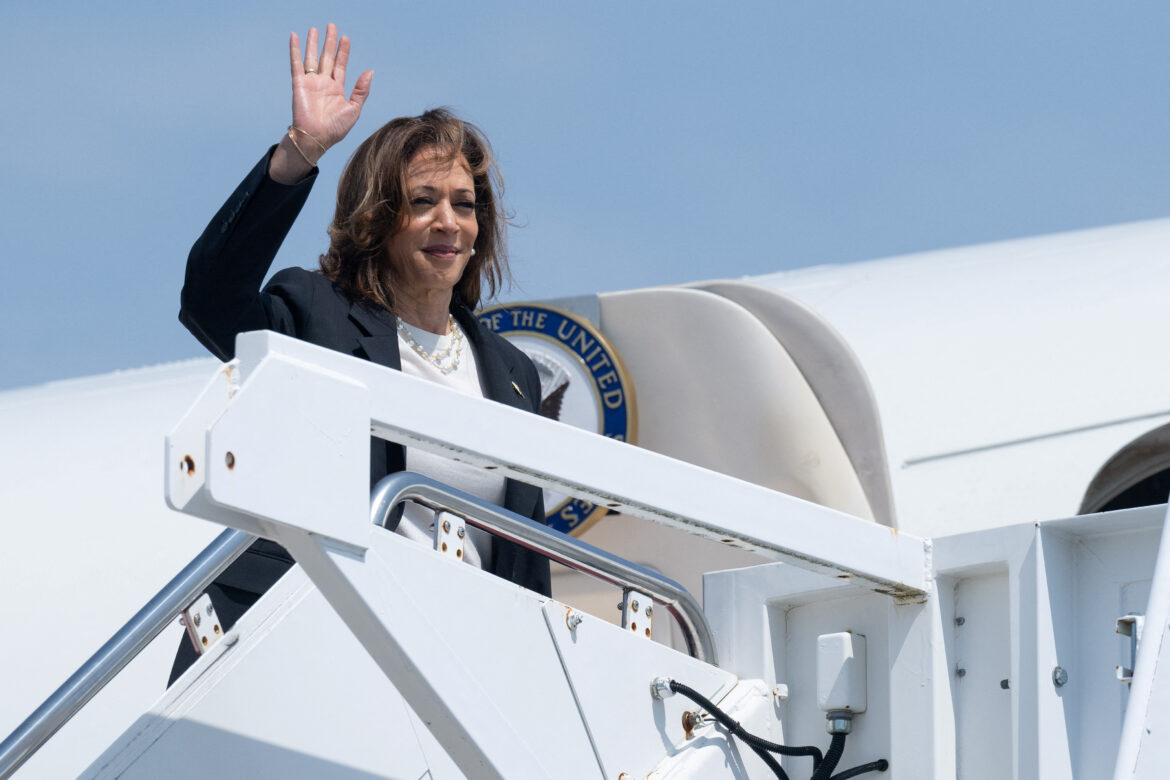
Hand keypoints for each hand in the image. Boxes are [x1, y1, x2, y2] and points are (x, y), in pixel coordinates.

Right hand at [289, 23, 372, 150]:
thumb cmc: (336, 128)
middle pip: (327, 57)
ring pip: (312, 58)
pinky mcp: (299, 84)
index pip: (340, 65)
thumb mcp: (354, 109)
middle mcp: (323, 84)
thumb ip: (361, 90)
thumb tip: (370, 71)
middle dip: (329, 42)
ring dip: (313, 43)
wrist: (317, 138)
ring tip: (315, 29)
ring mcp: (311, 83)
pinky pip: (296, 64)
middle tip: (332, 26)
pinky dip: (295, 50)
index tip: (345, 38)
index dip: (343, 52)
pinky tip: (295, 37)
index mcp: (337, 89)